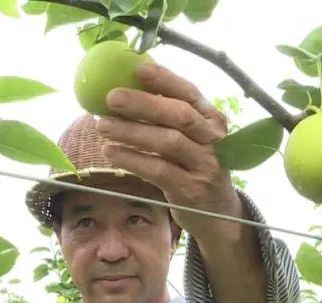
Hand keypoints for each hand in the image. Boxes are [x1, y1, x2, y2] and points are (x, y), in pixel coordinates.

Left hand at [94, 62, 246, 240]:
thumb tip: (128, 89)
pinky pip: (159, 171)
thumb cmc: (195, 168)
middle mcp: (214, 140)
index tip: (139, 68)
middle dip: (143, 104)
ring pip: (168, 142)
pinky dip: (133, 160)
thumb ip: (170, 118)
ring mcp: (205, 166)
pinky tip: (111, 152)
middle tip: (110, 97)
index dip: (166, 79)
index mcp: (212, 120)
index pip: (190, 93)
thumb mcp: (192, 140)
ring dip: (132, 132)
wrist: (219, 214)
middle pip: (179, 116)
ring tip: (102, 125)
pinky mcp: (192, 191)